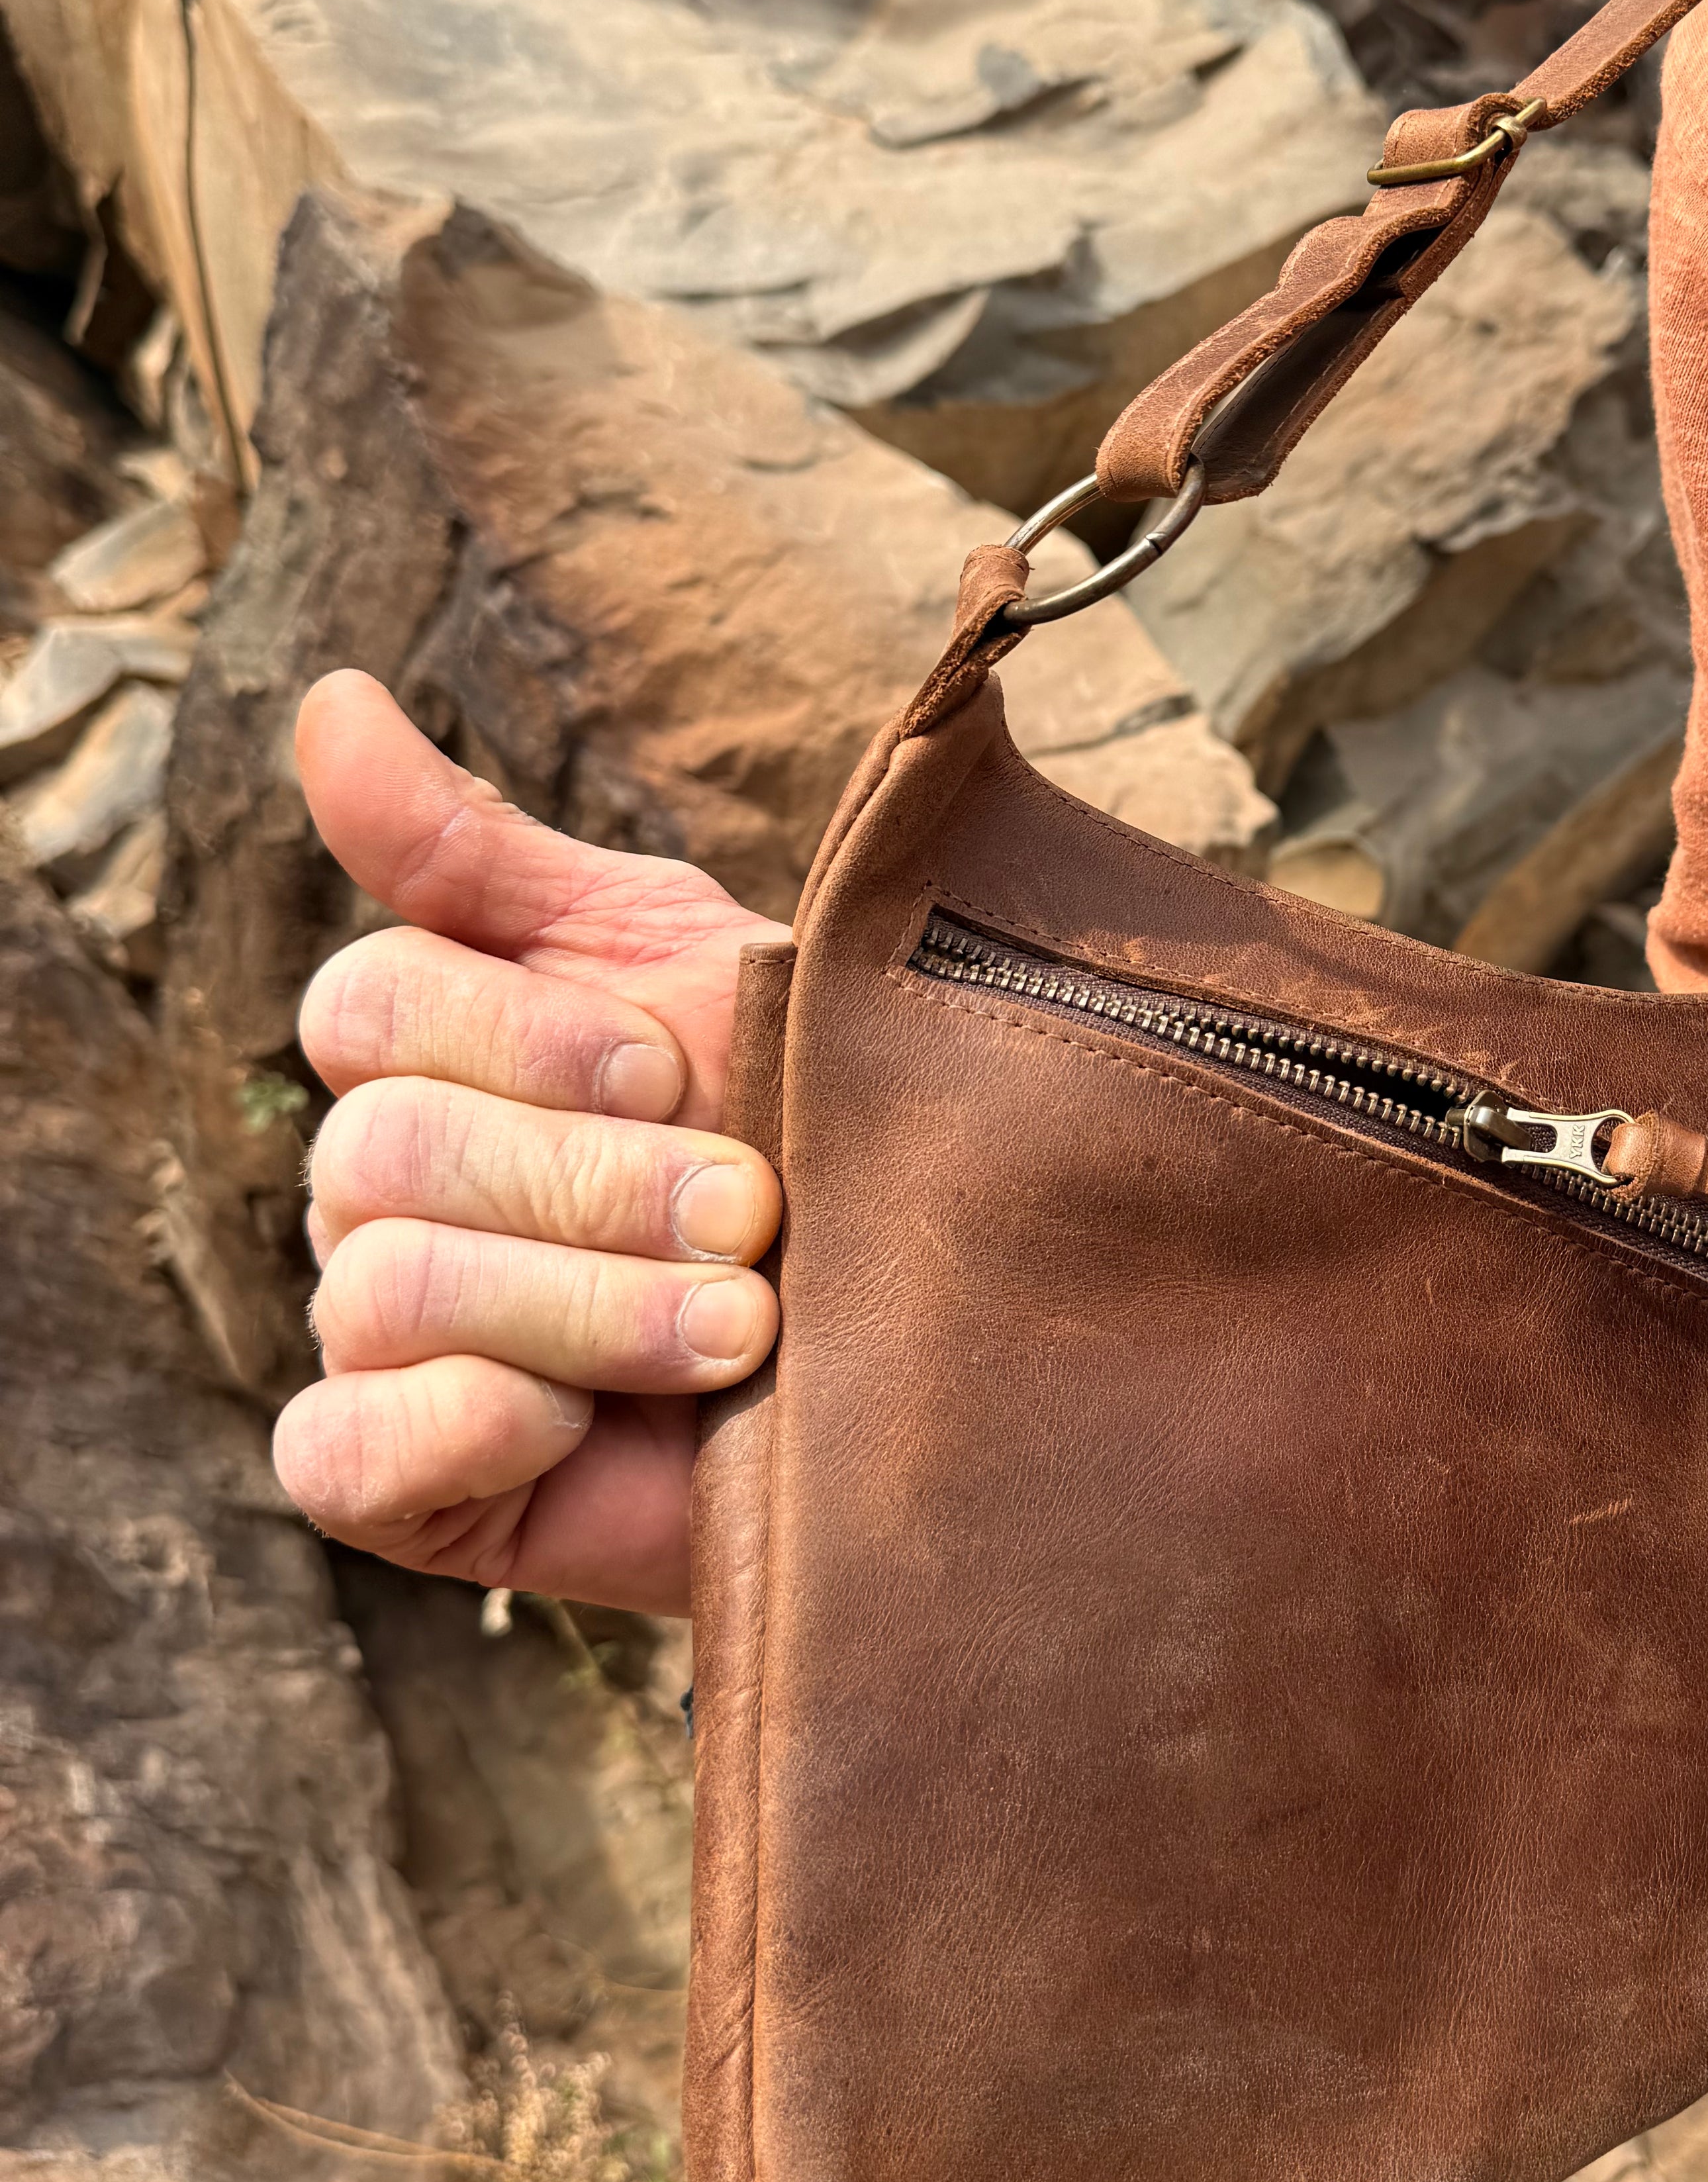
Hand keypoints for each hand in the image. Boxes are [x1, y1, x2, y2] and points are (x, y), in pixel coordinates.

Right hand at [270, 672, 787, 1613]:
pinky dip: (466, 1422)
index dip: (529, 1036)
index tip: (677, 1067)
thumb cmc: (793, 1122)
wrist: (905, 1334)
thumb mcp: (672, 954)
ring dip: (590, 1308)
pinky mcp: (399, 1479)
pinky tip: (577, 1419)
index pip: (373, 1001)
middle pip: (388, 1150)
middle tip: (754, 1213)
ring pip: (388, 1288)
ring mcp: (378, 1333)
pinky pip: (341, 1451)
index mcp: (427, 1050)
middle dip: (600, 1185)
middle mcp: (375, 1184)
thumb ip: (490, 849)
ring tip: (741, 1326)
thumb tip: (328, 703)